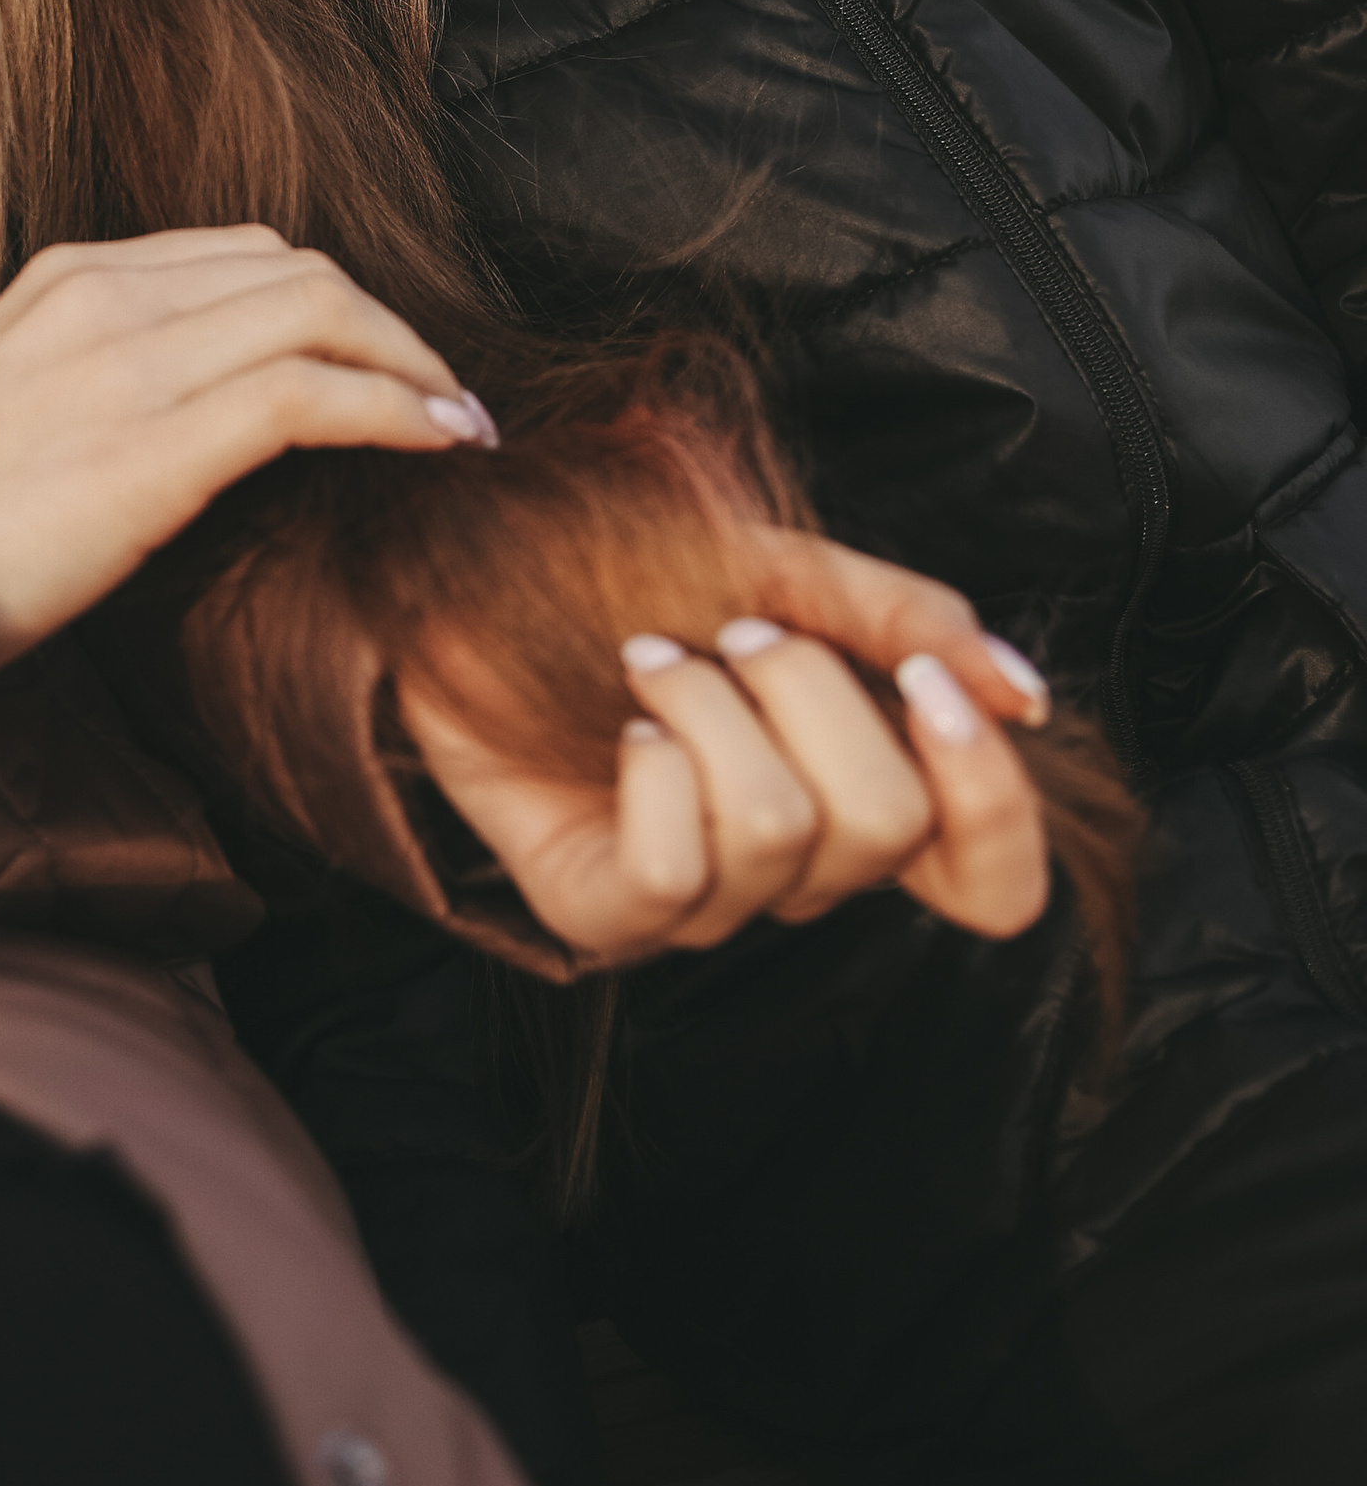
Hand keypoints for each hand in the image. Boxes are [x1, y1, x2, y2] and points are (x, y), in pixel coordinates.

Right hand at [0, 230, 489, 678]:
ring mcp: (127, 363)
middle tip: (443, 395)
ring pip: (321, 310)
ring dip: (412, 364)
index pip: (246, 254)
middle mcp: (103, 296)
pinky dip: (393, 407)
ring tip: (458, 422)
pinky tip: (437, 444)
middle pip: (299, 269)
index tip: (384, 364)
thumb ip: (97, 381)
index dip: (336, 302)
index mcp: (69, 281)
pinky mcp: (153, 444)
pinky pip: (309, 392)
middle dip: (389, 327)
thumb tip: (192, 417)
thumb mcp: (11, 412)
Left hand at [401, 528, 1052, 965]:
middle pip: (887, 824)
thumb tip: (1022, 693)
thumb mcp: (783, 570)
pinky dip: (648, 759)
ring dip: (709, 705)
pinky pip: (673, 869)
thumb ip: (907, 623)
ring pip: (780, 832)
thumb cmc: (622, 572)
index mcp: (858, 792)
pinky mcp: (604, 918)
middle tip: (733, 637)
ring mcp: (703, 905)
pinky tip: (619, 722)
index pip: (994, 884)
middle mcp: (796, 870)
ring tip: (649, 660)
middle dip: (809, 692)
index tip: (928, 689)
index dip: (992, 800)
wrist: (462, 567)